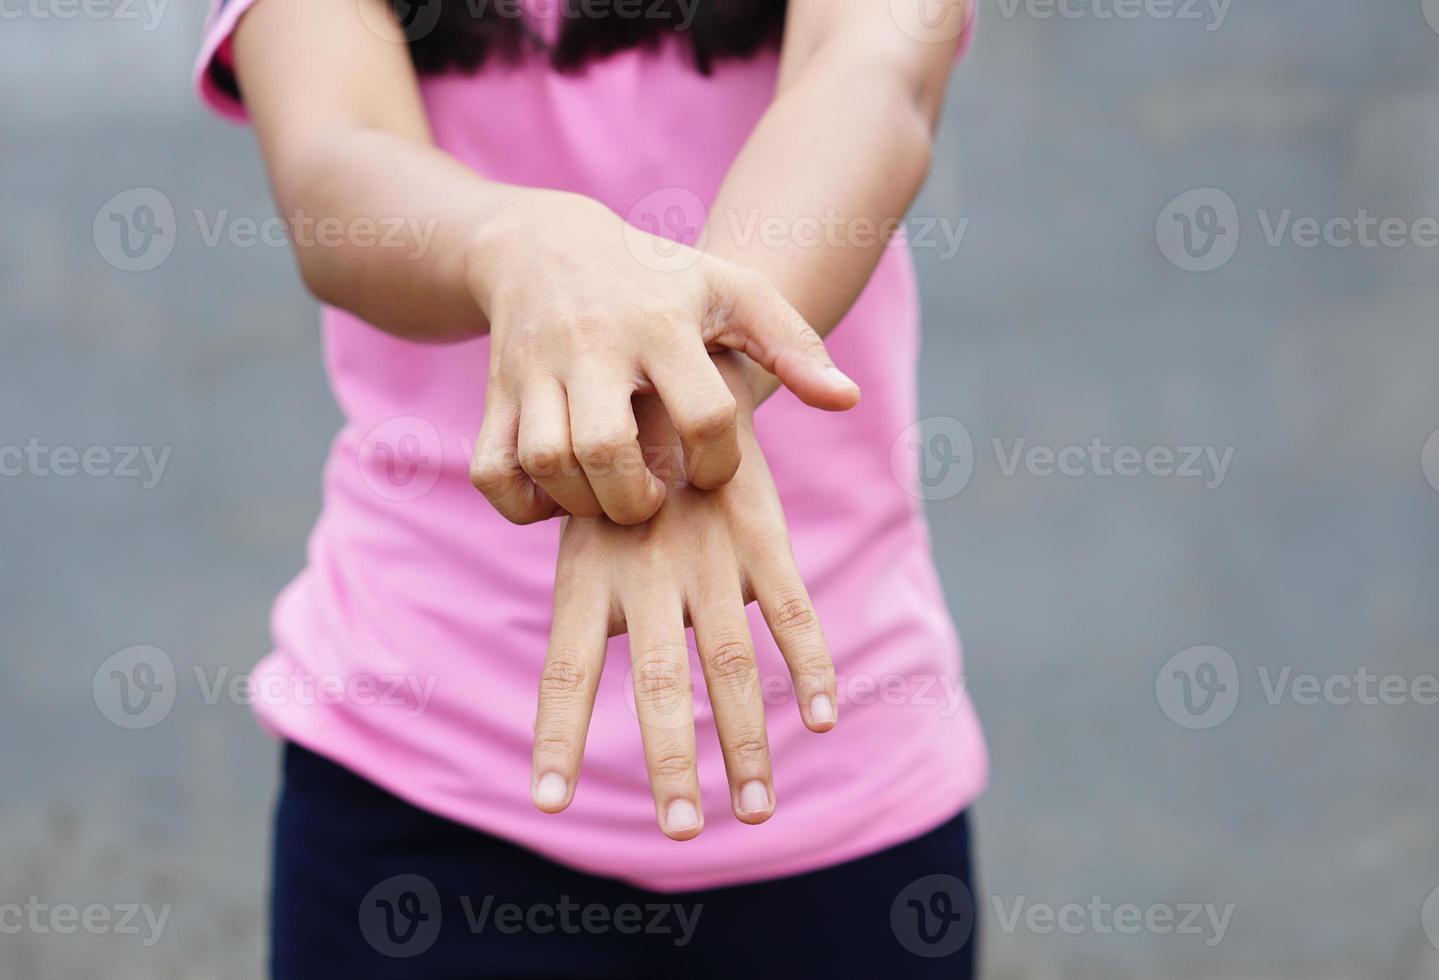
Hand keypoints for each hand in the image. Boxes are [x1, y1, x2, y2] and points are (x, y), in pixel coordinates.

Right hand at [467, 190, 858, 526]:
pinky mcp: (493, 395)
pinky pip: (491, 471)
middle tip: (655, 501)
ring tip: (612, 500)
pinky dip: (520, 504)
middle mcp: (592, 344)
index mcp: (662, 323)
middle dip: (636, 498)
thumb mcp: (732, 293)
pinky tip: (558, 498)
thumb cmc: (659, 280)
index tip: (714, 469)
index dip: (718, 463)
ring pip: (545, 461)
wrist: (543, 245)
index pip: (702, 413)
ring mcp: (533, 370)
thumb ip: (793, 345)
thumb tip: (847, 400)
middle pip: (605, 447)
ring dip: (582, 504)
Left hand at [528, 356, 837, 838]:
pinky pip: (792, 612)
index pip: (567, 672)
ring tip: (754, 813)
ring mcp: (708, 555)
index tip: (545, 803)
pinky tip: (823, 720)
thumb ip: (593, 617)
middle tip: (681, 833)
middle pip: (661, 683)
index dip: (557, 738)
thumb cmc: (619, 479)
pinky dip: (811, 667)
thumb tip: (574, 713)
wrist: (670, 378)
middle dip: (671, 763)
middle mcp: (645, 572)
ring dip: (747, 742)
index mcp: (588, 577)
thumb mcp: (585, 535)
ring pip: (733, 664)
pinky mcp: (762, 536)